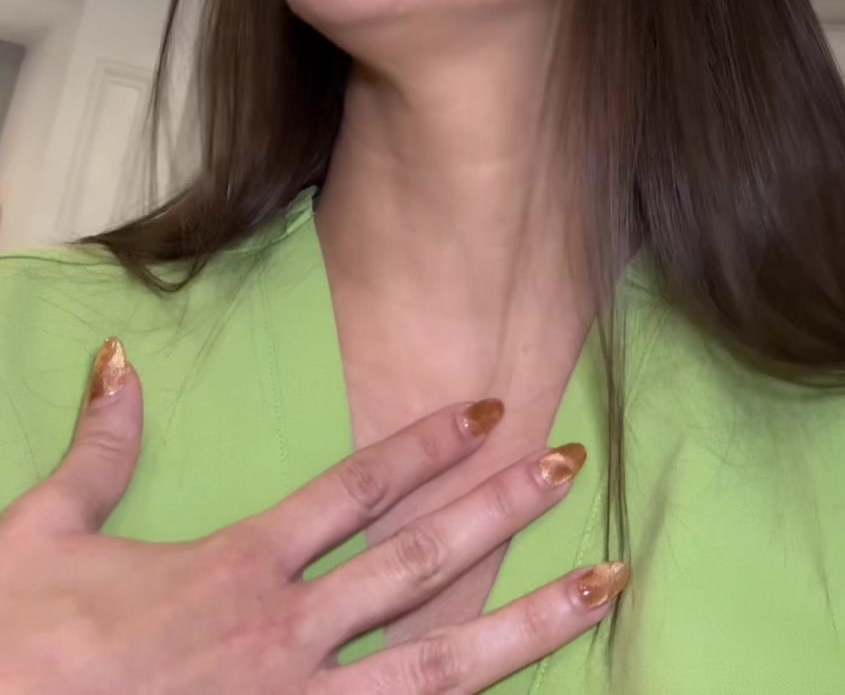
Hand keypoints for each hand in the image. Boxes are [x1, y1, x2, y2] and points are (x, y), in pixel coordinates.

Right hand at [0, 337, 627, 692]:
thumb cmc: (15, 648)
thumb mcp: (44, 534)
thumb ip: (102, 452)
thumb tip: (121, 363)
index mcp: (234, 568)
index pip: (354, 490)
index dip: (426, 445)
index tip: (488, 408)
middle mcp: (284, 636)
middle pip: (418, 561)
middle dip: (503, 509)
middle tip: (573, 463)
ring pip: (437, 667)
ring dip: (527, 622)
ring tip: (602, 588)